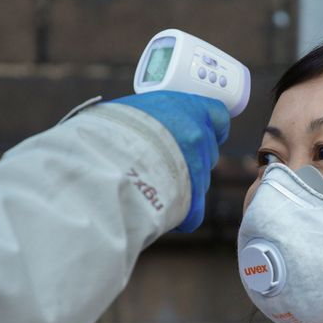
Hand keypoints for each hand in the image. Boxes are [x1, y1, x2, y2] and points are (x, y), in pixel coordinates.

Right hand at [109, 91, 229, 231]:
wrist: (104, 160)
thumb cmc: (108, 129)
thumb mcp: (131, 109)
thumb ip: (152, 116)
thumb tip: (145, 121)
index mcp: (187, 108)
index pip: (218, 115)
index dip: (212, 125)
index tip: (203, 130)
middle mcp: (198, 136)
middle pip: (208, 150)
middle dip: (194, 157)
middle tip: (169, 161)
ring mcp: (197, 168)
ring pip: (200, 180)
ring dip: (185, 184)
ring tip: (155, 184)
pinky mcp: (191, 199)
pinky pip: (194, 210)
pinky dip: (183, 214)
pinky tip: (166, 212)